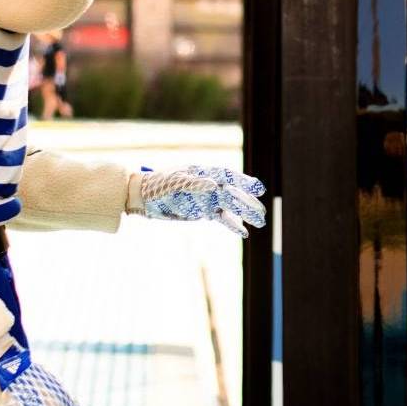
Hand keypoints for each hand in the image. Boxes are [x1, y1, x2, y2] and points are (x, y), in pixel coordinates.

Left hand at [132, 166, 266, 236]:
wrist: (143, 198)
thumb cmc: (157, 185)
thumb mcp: (174, 183)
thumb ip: (194, 184)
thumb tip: (215, 185)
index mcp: (204, 173)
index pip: (228, 176)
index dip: (244, 182)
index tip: (258, 188)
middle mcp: (209, 185)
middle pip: (233, 194)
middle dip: (248, 203)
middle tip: (263, 212)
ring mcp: (207, 198)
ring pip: (231, 207)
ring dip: (245, 214)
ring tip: (262, 222)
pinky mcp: (203, 211)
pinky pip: (222, 218)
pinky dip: (233, 224)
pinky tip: (244, 232)